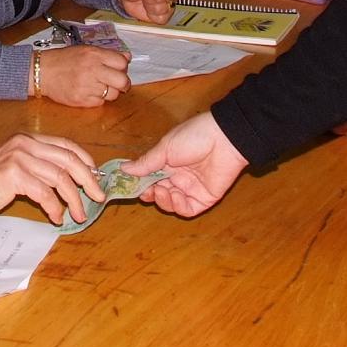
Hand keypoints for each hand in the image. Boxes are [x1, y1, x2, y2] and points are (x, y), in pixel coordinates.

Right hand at [0, 133, 99, 224]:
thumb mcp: (16, 166)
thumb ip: (39, 166)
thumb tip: (69, 180)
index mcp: (28, 139)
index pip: (66, 145)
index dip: (85, 161)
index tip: (96, 178)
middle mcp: (26, 144)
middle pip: (69, 160)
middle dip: (88, 180)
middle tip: (98, 197)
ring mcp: (20, 157)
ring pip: (61, 178)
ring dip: (74, 200)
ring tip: (79, 214)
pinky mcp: (15, 175)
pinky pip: (46, 193)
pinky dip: (55, 208)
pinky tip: (57, 217)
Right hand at [38, 45, 130, 106]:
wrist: (42, 72)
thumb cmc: (64, 60)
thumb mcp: (85, 50)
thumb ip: (107, 54)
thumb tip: (127, 57)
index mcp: (94, 55)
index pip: (122, 62)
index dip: (123, 67)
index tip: (119, 69)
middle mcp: (93, 70)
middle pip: (122, 81)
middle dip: (124, 83)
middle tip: (118, 83)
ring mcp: (87, 86)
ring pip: (113, 94)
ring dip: (110, 92)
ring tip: (100, 87)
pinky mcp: (82, 100)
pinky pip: (100, 102)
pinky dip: (98, 99)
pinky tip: (89, 92)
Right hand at [124, 112, 247, 216]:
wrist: (224, 139)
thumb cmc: (193, 137)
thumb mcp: (165, 148)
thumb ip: (145, 162)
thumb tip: (122, 169)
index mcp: (167, 163)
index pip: (149, 179)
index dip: (140, 185)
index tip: (131, 187)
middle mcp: (178, 177)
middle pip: (158, 193)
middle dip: (150, 194)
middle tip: (146, 191)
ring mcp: (191, 189)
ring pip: (170, 204)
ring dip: (162, 201)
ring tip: (161, 190)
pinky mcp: (204, 198)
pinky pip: (187, 209)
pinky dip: (178, 207)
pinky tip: (175, 195)